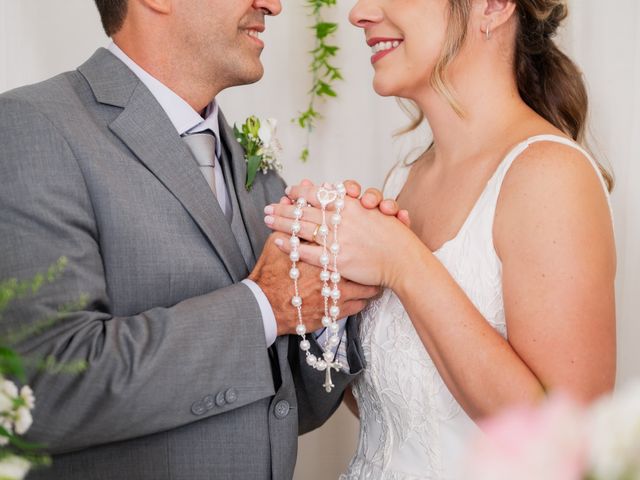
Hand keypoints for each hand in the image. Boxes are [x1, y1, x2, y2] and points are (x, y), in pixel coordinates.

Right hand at [249, 232, 379, 335]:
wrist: (266, 307)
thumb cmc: (270, 277)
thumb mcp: (275, 245)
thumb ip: (286, 223)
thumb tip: (289, 202)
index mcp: (322, 253)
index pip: (346, 241)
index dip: (358, 234)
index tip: (364, 233)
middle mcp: (333, 271)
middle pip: (361, 262)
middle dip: (370, 257)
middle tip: (376, 253)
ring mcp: (336, 292)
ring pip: (365, 286)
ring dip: (370, 281)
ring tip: (375, 276)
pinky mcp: (335, 311)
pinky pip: (359, 304)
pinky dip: (363, 299)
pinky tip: (366, 295)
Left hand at [264, 185, 420, 287]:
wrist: (403, 260)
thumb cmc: (393, 236)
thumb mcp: (374, 211)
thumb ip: (353, 201)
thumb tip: (334, 189)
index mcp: (350, 205)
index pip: (318, 193)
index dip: (300, 192)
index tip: (289, 191)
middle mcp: (341, 219)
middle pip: (304, 210)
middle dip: (283, 208)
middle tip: (267, 207)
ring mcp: (337, 239)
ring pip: (300, 227)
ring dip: (280, 222)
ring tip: (266, 219)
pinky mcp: (335, 259)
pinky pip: (305, 251)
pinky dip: (288, 245)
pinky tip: (276, 241)